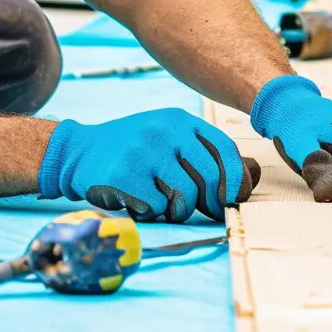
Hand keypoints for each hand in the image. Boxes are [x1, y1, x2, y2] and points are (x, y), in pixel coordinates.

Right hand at [37, 108, 259, 222]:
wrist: (78, 152)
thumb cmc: (133, 152)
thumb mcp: (169, 140)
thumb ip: (204, 154)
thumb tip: (254, 175)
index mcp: (179, 120)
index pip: (223, 149)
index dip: (235, 179)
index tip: (230, 198)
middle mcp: (164, 130)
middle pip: (209, 179)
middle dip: (208, 203)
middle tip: (197, 210)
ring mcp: (143, 151)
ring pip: (184, 198)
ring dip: (175, 211)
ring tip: (158, 202)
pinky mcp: (124, 174)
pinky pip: (156, 208)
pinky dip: (150, 212)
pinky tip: (135, 199)